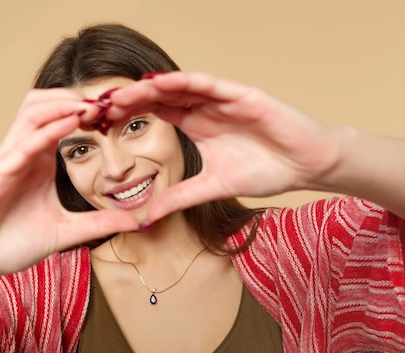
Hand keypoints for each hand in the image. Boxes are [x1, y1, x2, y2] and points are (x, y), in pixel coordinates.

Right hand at [0, 89, 139, 281]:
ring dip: (62, 104)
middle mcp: (22, 152)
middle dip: (75, 97)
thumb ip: (99, 224)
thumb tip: (136, 222)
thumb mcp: (66, 231)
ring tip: (92, 106)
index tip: (119, 113)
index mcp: (38, 160)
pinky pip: (22, 144)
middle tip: (108, 103)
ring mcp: (6, 160)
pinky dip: (47, 130)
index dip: (88, 111)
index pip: (60, 119)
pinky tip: (71, 123)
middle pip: (43, 104)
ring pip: (31, 113)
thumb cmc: (14, 243)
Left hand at [106, 72, 341, 221]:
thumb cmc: (265, 171)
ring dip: (149, 89)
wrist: (305, 167)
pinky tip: (160, 83)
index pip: (155, 112)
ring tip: (121, 94)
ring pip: (179, 86)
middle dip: (130, 100)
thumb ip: (180, 198)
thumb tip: (147, 218)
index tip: (99, 123)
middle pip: (160, 97)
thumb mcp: (212, 187)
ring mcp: (222, 99)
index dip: (128, 115)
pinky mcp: (242, 95)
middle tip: (98, 106)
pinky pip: (209, 84)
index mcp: (195, 124)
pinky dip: (184, 82)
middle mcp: (204, 107)